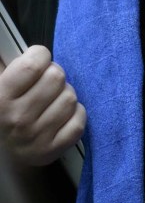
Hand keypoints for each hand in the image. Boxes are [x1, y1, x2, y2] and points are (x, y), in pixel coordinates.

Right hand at [0, 46, 85, 165]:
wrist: (7, 155)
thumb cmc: (7, 110)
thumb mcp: (1, 86)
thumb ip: (9, 65)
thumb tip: (34, 47)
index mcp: (0, 98)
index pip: (32, 65)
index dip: (40, 55)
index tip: (38, 59)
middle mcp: (17, 118)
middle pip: (56, 77)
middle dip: (54, 75)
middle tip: (47, 83)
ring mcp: (36, 136)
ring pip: (70, 97)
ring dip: (65, 95)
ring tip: (53, 101)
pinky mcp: (54, 149)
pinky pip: (79, 119)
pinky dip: (75, 114)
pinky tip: (62, 116)